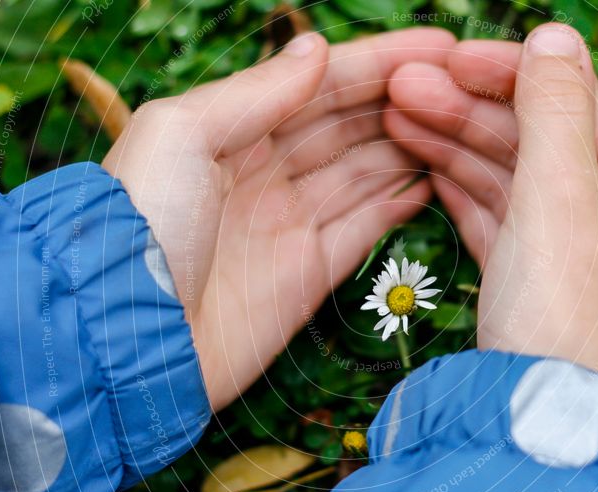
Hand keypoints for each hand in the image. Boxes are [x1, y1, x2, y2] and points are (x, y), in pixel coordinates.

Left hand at [103, 28, 454, 410]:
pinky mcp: (311, 272)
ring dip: (410, 146)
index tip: (438, 47)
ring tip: (461, 124)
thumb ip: (254, 92)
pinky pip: (367, 226)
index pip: (320, 84)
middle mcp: (266, 172)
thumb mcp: (181, 134)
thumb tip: (315, 49)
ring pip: (366, 172)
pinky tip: (436, 178)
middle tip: (463, 84)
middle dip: (404, 100)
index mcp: (232, 130)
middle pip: (349, 125)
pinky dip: (400, 202)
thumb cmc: (141, 227)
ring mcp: (291, 223)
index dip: (380, 62)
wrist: (134, 338)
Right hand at [384, 24, 597, 392]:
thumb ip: (553, 114)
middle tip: (403, 87)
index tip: (447, 56)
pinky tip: (423, 165)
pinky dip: (460, 189)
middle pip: (536, 138)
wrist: (538, 426)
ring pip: (509, 177)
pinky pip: (497, 217)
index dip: (511, 71)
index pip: (576, 103)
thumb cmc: (561, 319)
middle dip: (468, 108)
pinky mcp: (533, 279)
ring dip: (455, 144)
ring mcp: (570, 250)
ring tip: (397, 117)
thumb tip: (553, 34)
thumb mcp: (560, 201)